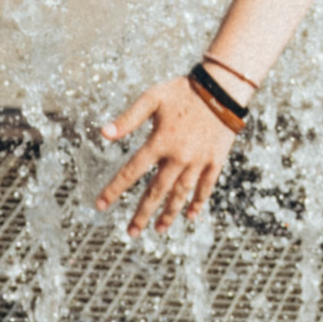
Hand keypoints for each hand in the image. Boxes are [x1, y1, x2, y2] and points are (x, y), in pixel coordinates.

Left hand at [98, 77, 237, 233]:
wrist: (222, 88)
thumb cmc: (183, 91)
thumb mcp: (153, 98)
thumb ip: (128, 118)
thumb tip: (103, 133)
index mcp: (160, 141)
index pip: (131, 171)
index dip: (114, 189)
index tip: (100, 205)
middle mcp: (178, 156)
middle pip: (156, 191)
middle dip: (142, 214)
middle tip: (131, 233)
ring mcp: (198, 161)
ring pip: (180, 194)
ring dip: (169, 214)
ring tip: (159, 229)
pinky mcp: (215, 161)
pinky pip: (206, 187)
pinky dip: (198, 202)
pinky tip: (190, 216)